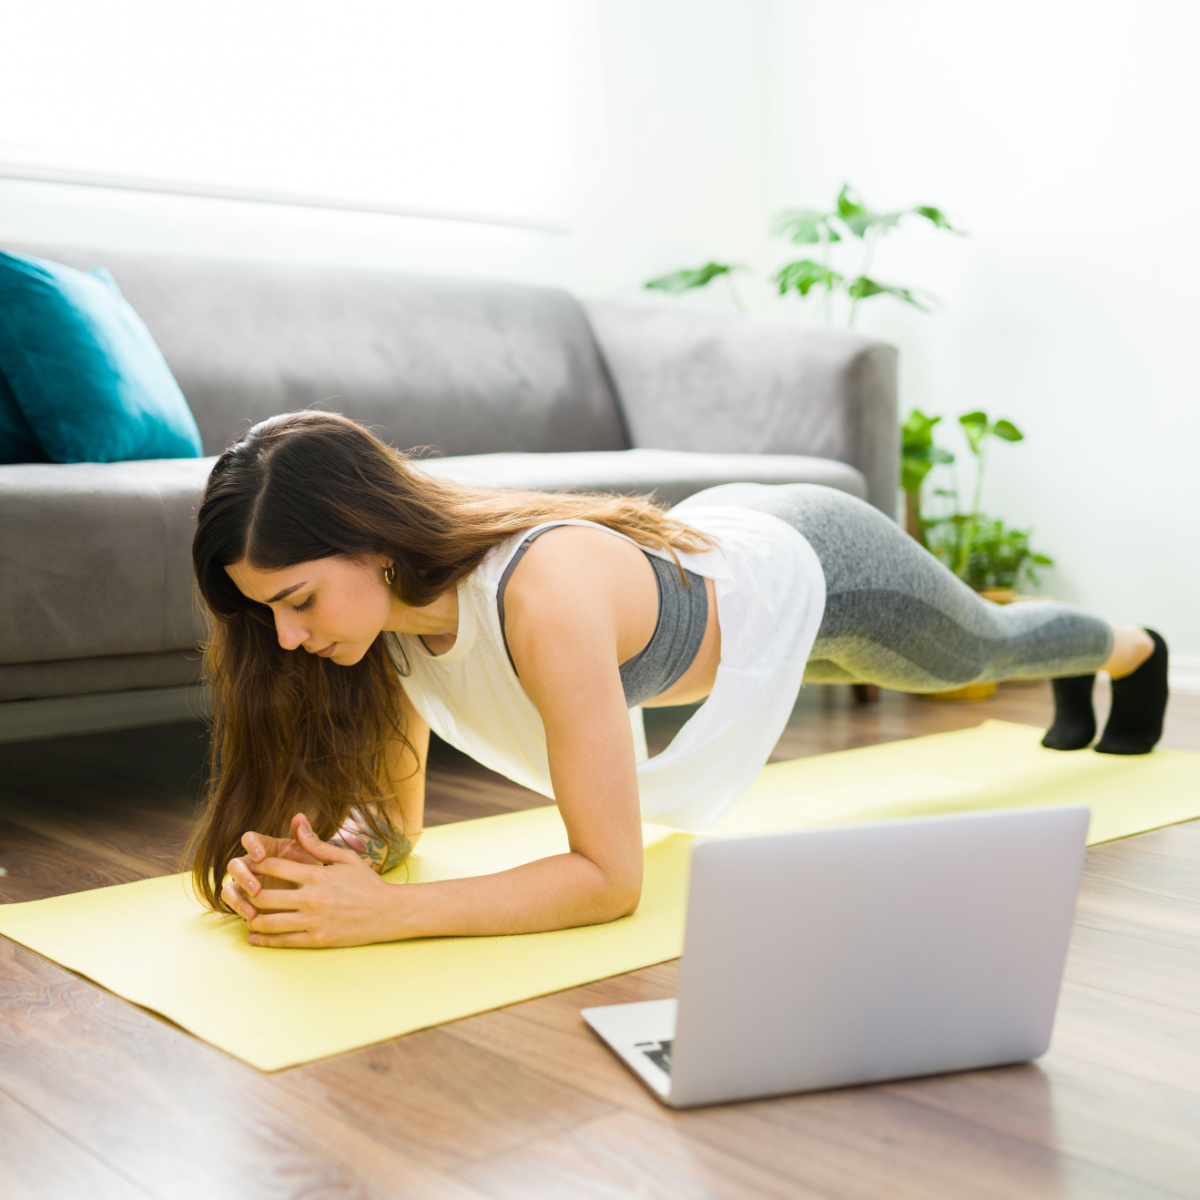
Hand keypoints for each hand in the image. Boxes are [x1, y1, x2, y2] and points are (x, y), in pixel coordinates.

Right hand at [222, 813, 321, 924]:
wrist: (312, 894)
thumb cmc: (309, 869)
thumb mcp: (310, 855)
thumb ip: (306, 838)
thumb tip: (300, 816)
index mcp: (264, 847)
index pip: (248, 839)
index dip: (251, 845)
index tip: (260, 856)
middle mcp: (250, 864)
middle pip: (234, 865)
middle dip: (243, 876)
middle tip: (255, 888)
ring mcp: (244, 885)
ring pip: (229, 889)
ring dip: (236, 899)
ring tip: (251, 911)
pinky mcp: (245, 902)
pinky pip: (235, 907)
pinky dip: (241, 913)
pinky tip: (252, 920)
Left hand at [240, 815, 396, 948]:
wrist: (388, 912)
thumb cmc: (366, 883)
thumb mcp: (345, 858)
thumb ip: (317, 844)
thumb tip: (298, 822)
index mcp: (315, 874)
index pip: (273, 866)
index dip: (255, 864)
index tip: (247, 865)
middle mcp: (310, 898)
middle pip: (263, 895)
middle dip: (247, 892)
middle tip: (240, 891)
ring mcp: (312, 921)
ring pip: (268, 921)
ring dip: (251, 917)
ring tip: (245, 914)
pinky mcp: (316, 939)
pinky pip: (282, 941)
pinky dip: (263, 940)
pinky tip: (254, 936)